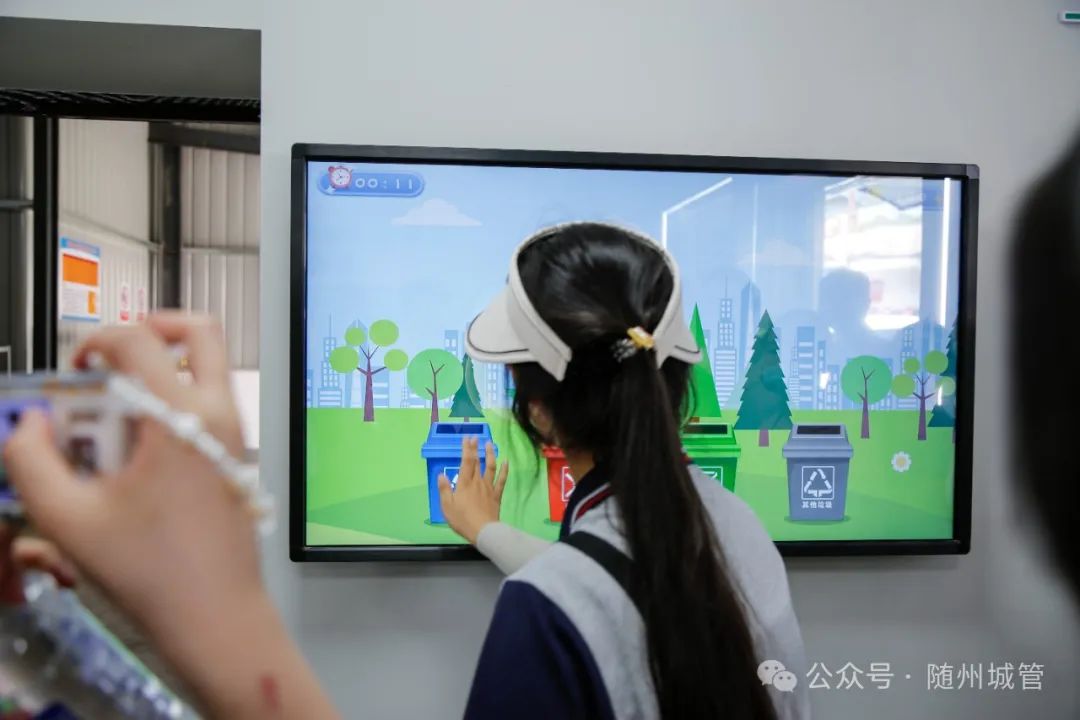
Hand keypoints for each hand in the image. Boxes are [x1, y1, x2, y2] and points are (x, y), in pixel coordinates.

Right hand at [4, 313, 258, 641]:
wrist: (217, 615)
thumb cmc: (156, 574)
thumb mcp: (69, 520)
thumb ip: (31, 461)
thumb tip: (28, 424)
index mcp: (181, 420)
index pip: (138, 340)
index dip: (93, 340)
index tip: (71, 369)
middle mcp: (218, 416)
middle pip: (198, 332)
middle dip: (147, 330)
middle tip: (110, 358)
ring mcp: (234, 434)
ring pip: (206, 367)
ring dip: (157, 373)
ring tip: (113, 419)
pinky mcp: (235, 455)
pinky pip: (206, 406)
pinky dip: (170, 406)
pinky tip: (131, 454)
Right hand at [439, 438, 507, 544]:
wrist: (483, 530)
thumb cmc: (462, 519)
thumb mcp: (446, 506)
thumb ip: (444, 489)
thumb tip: (441, 474)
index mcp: (464, 483)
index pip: (466, 462)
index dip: (467, 449)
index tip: (467, 438)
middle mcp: (477, 481)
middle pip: (477, 462)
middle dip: (476, 448)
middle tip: (475, 437)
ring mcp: (489, 487)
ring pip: (491, 467)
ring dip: (490, 454)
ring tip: (490, 444)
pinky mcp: (496, 494)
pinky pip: (502, 480)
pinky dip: (505, 470)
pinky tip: (506, 462)